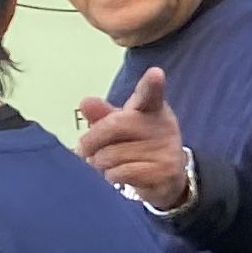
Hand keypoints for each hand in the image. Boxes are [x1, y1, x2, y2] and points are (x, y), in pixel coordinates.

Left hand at [76, 68, 191, 209]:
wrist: (167, 178)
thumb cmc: (140, 145)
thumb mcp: (122, 126)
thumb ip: (103, 115)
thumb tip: (85, 103)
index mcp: (152, 108)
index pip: (151, 93)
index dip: (152, 84)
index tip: (155, 74)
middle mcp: (163, 126)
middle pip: (115, 125)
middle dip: (92, 140)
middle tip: (83, 150)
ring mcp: (166, 150)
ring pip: (112, 154)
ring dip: (99, 163)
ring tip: (103, 164)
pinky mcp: (164, 173)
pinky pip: (121, 173)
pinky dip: (110, 177)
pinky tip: (116, 176)